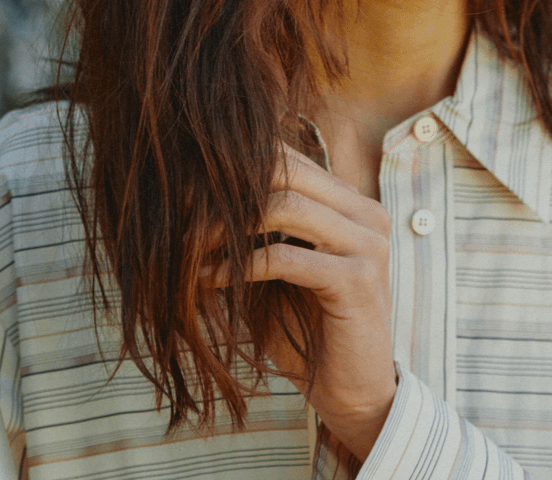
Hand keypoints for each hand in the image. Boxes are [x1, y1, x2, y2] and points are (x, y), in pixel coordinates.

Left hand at [217, 145, 395, 462]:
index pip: (288, 158)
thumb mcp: (280, 267)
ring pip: (284, 205)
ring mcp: (368, 243)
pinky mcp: (358, 280)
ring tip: (192, 246)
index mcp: (350, 202)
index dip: (236, 166)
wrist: (353, 393)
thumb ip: (258, 228)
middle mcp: (365, 212)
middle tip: (183, 211)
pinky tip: (209, 278)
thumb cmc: (308, 327)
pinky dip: (239, 265)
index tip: (188, 189)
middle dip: (228, 190)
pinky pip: (284, 257)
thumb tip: (194, 192)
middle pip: (286, 171)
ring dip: (228, 226)